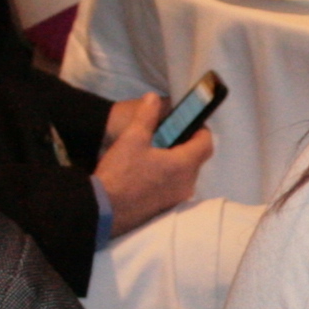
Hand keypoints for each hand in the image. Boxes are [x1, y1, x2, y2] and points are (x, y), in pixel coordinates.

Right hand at [92, 92, 212, 235]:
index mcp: (184, 165)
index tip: (187, 124)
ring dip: (175, 163)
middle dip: (185, 146)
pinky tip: (146, 174)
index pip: (206, 143)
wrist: (102, 210)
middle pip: (196, 160)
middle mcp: (187, 184)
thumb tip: (153, 98)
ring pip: (185, 176)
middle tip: (166, 136)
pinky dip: (167, 179)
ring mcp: (176, 200)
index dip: (200, 130)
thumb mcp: (132, 138)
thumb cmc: (120, 173)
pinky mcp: (165, 210)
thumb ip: (146, 115)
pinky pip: (174, 189)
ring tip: (154, 154)